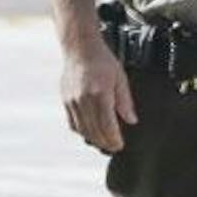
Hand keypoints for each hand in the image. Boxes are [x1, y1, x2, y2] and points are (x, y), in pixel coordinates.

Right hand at [62, 38, 136, 152]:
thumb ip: (125, 101)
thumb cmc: (102, 61)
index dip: (113, 138)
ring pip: (82, 129)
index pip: (107, 124)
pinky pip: (72, 123)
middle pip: (94, 130)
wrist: (80, 49)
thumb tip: (131, 120)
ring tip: (104, 143)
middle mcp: (84, 99)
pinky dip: (81, 131)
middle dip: (105, 142)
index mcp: (100, 93)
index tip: (120, 145)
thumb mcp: (120, 78)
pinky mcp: (65, 101)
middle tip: (114, 147)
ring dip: (93, 139)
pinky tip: (90, 133)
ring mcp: (72, 101)